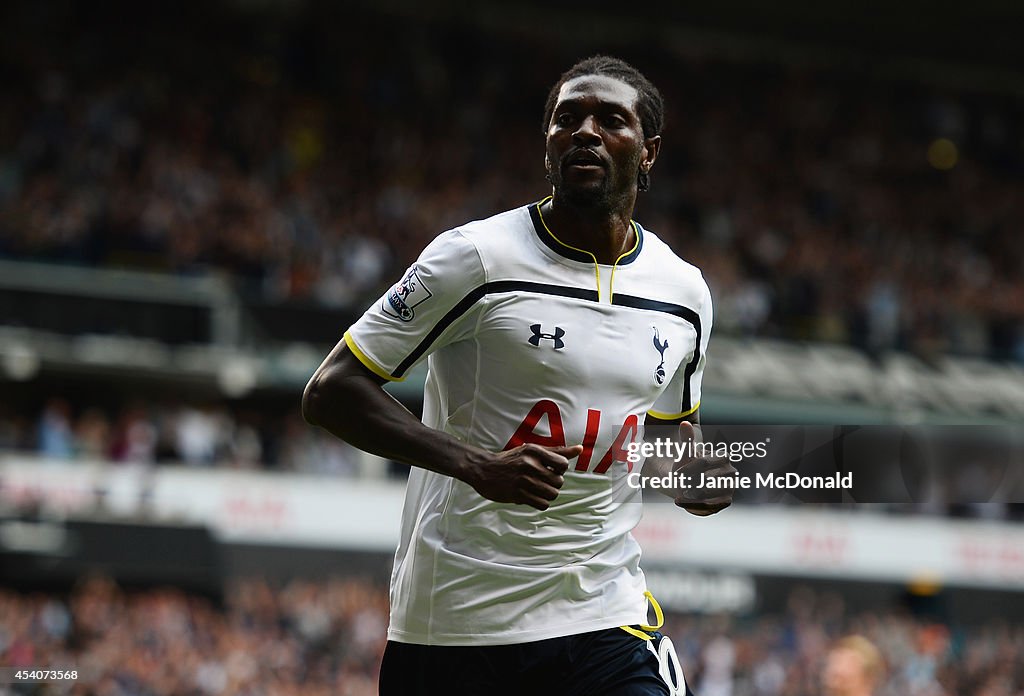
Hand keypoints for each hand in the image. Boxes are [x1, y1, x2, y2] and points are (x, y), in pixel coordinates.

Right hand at [461, 443, 582, 510]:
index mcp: (534, 451)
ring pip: (552, 494)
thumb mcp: (532, 450)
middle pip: (559, 482)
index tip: (550, 470)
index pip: (563, 465)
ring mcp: (523, 480)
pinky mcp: (517, 495)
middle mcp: (529, 464)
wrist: (484, 469)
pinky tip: (533, 497)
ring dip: (548, 495)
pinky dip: (541, 503)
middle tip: (542, 482)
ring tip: (538, 490)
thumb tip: (580, 449)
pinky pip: (542, 504)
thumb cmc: (511, 459)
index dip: (560, 470)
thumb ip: (556, 451)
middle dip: (554, 484)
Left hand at [673, 422, 737, 515]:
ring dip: (690, 496)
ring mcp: (730, 487)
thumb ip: (687, 440)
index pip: (703, 462)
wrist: (689, 483)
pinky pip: (710, 506)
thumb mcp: (685, 454)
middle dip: (689, 483)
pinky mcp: (726, 501)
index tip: (676, 473)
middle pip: (706, 480)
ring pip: (708, 494)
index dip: (688, 469)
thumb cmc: (688, 466)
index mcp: (723, 457)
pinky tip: (681, 502)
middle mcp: (731, 472)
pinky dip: (693, 506)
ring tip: (680, 494)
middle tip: (679, 485)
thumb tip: (685, 423)